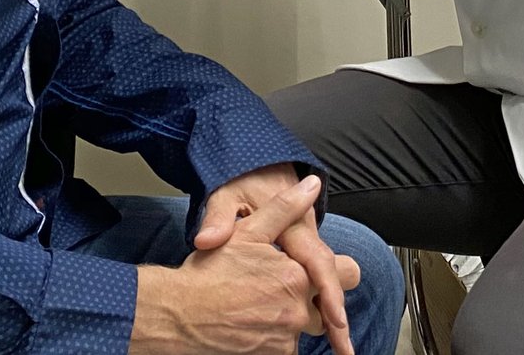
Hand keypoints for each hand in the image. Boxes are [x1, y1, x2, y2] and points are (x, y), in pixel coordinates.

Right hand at [131, 176, 359, 354]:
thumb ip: (284, 208)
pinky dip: (274, 336)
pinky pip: (287, 346)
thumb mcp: (247, 232)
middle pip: (328, 306)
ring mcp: (286, 338)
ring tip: (259, 303)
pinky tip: (251, 322)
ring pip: (307, 327)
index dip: (333, 271)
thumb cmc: (209, 272)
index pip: (345, 273)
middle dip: (313, 297)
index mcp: (298, 275)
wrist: (178, 316)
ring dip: (291, 317)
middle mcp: (298, 310)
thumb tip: (312, 185)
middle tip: (276, 288)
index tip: (323, 270)